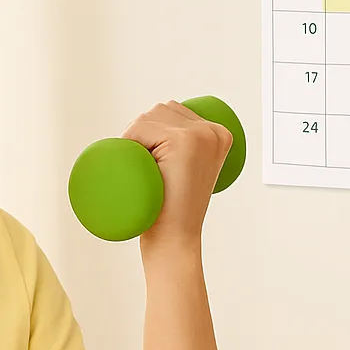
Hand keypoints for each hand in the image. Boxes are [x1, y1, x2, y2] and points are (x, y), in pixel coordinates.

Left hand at [119, 100, 233, 249]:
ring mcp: (200, 135)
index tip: (149, 160)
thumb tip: (161, 129)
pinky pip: (142, 127)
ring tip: (144, 168)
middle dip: (140, 132)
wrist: (176, 238)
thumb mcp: (185, 170)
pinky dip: (130, 140)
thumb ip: (184, 149)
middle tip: (143, 168)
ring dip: (134, 137)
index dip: (150, 130)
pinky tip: (137, 161)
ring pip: (148, 118)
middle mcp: (213, 131)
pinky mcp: (185, 142)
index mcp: (218, 134)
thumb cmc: (172, 207)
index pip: (172, 112)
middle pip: (159, 110)